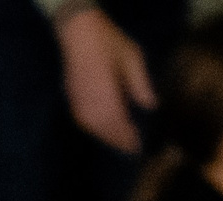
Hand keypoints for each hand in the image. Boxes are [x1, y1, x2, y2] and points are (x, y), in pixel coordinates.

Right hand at [56, 6, 155, 154]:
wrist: (78, 30)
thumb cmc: (107, 41)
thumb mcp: (132, 58)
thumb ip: (141, 84)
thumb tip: (151, 105)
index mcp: (107, 94)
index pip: (119, 124)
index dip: (129, 137)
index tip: (138, 147)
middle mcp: (91, 103)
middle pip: (106, 130)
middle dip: (119, 141)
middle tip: (131, 150)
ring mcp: (79, 101)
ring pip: (93, 128)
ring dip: (106, 137)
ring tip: (119, 143)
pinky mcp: (71, 98)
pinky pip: (83, 121)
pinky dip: (94, 129)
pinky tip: (102, 130)